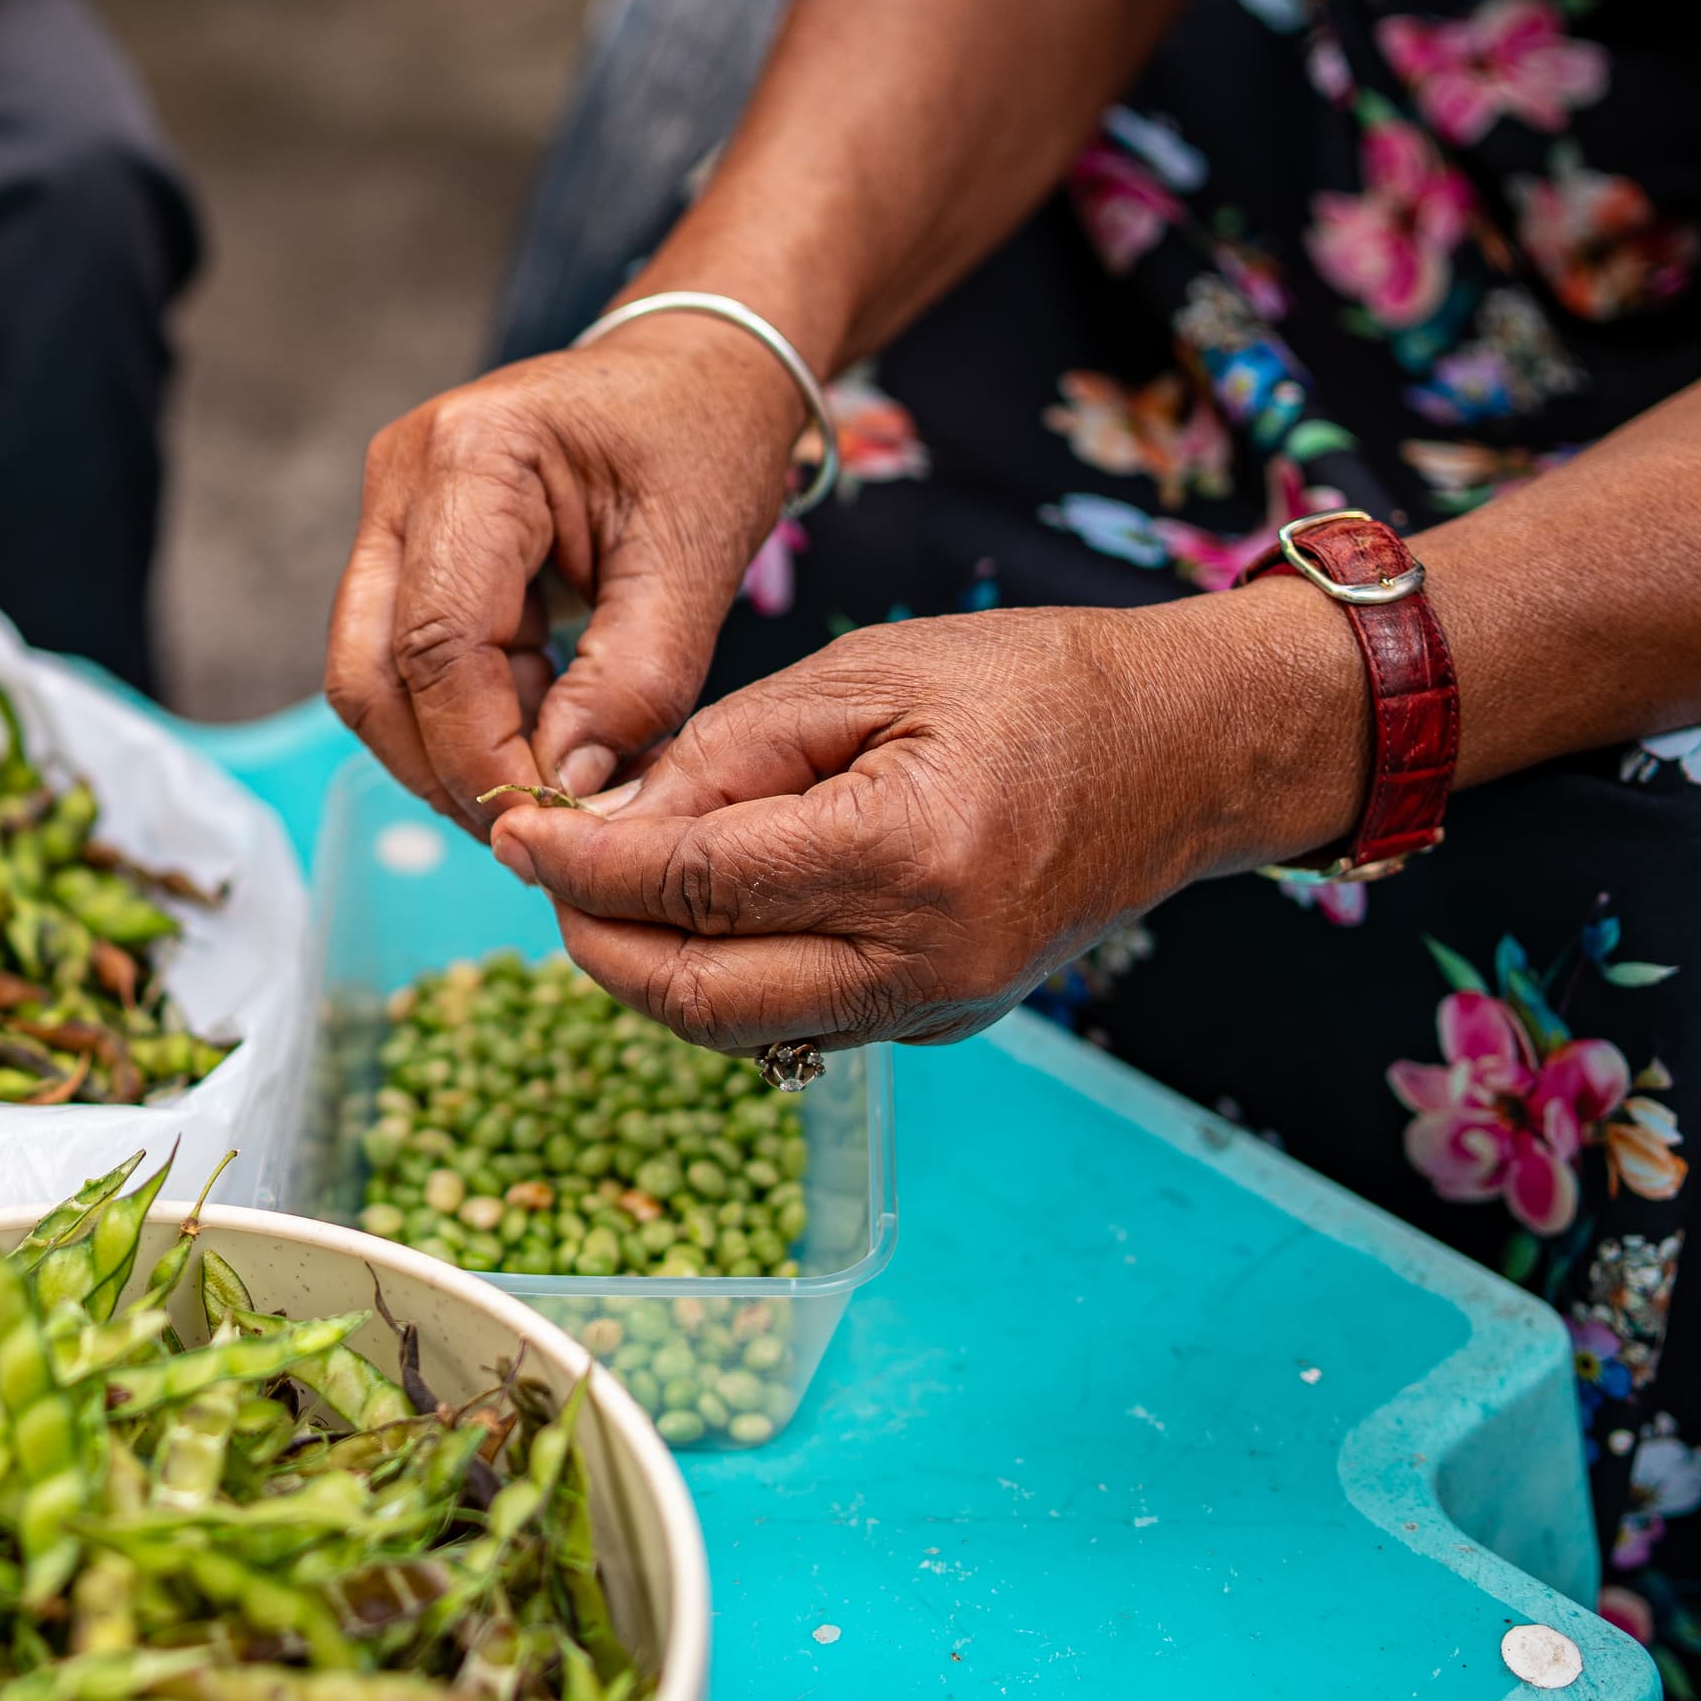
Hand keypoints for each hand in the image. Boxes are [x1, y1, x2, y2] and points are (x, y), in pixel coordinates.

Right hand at [326, 318, 802, 837]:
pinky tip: (536, 731)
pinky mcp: (404, 544)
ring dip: (447, 748)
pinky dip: (461, 715)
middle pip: (370, 671)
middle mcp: (402, 477)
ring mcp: (390, 509)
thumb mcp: (695, 562)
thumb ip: (633, 683)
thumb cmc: (705, 438)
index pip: (437, 645)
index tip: (549, 819)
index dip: (481, 752)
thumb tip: (567, 793)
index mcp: (472, 457)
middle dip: (445, 767)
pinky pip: (401, 659)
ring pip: (370, 676)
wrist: (698, 365)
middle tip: (533, 826)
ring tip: (546, 778)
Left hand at [493, 592, 1368, 1049]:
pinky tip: (695, 911)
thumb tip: (599, 822)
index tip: (512, 833)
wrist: (1188, 751)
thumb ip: (724, 755)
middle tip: (542, 874)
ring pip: (737, 1028)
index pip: (688, 889)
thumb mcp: (862, 673)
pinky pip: (798, 1020)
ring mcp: (937, 1008)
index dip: (579, 869)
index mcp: (906, 855)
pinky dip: (724, 977)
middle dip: (594, 942)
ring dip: (649, 971)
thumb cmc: (1033, 683)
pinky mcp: (942, 1021)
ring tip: (603, 888)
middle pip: (696, 998)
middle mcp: (923, 961)